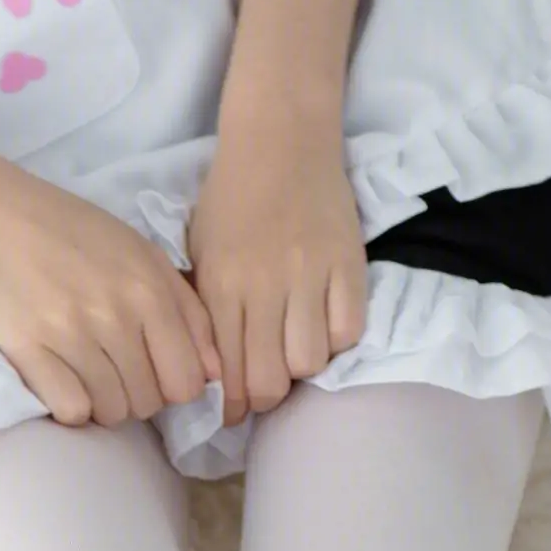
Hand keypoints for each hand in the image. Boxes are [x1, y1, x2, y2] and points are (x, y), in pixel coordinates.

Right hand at [0, 153, 222, 425]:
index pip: (187, 382)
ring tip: (87, 370)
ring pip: (111, 411)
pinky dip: (70, 404)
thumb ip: (187, 312)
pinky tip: (62, 377)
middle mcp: (115, 315)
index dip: (174, 385)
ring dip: (103, 401)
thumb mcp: (142, 256)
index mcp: (149, 291)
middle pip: (148, 403)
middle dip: (137, 394)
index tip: (154, 370)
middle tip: (113, 367)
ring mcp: (71, 334)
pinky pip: (71, 410)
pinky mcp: (29, 351)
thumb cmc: (74, 236)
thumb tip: (216, 375)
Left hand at [185, 106, 369, 423]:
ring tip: (295, 349)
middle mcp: (264, 285)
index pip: (229, 370)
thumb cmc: (232, 196)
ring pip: (311, 360)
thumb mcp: (200, 251)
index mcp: (221, 284)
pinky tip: (324, 324)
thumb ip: (206, 311)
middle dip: (266, 396)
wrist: (281, 137)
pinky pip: (348, 331)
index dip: (233, 404)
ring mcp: (310, 274)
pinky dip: (337, 338)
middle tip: (267, 388)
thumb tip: (216, 376)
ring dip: (302, 365)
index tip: (235, 414)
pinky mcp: (349, 264)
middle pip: (270, 378)